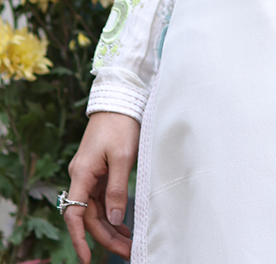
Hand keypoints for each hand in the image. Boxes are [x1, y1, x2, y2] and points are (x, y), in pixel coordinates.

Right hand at [65, 112, 139, 262]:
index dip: (78, 238)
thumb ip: (117, 189)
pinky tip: (123, 224)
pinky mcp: (99, 171)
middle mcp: (82, 176)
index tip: (87, 258)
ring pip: (96, 209)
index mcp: (82, 174)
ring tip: (128, 244)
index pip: (74, 214)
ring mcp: (90, 174)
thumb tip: (114, 219)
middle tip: (127, 252)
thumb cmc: (121, 125)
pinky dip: (112, 213)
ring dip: (110, 227)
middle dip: (105, 237)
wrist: (119, 100)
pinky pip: (102, 199)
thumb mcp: (123, 157)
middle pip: (88, 216)